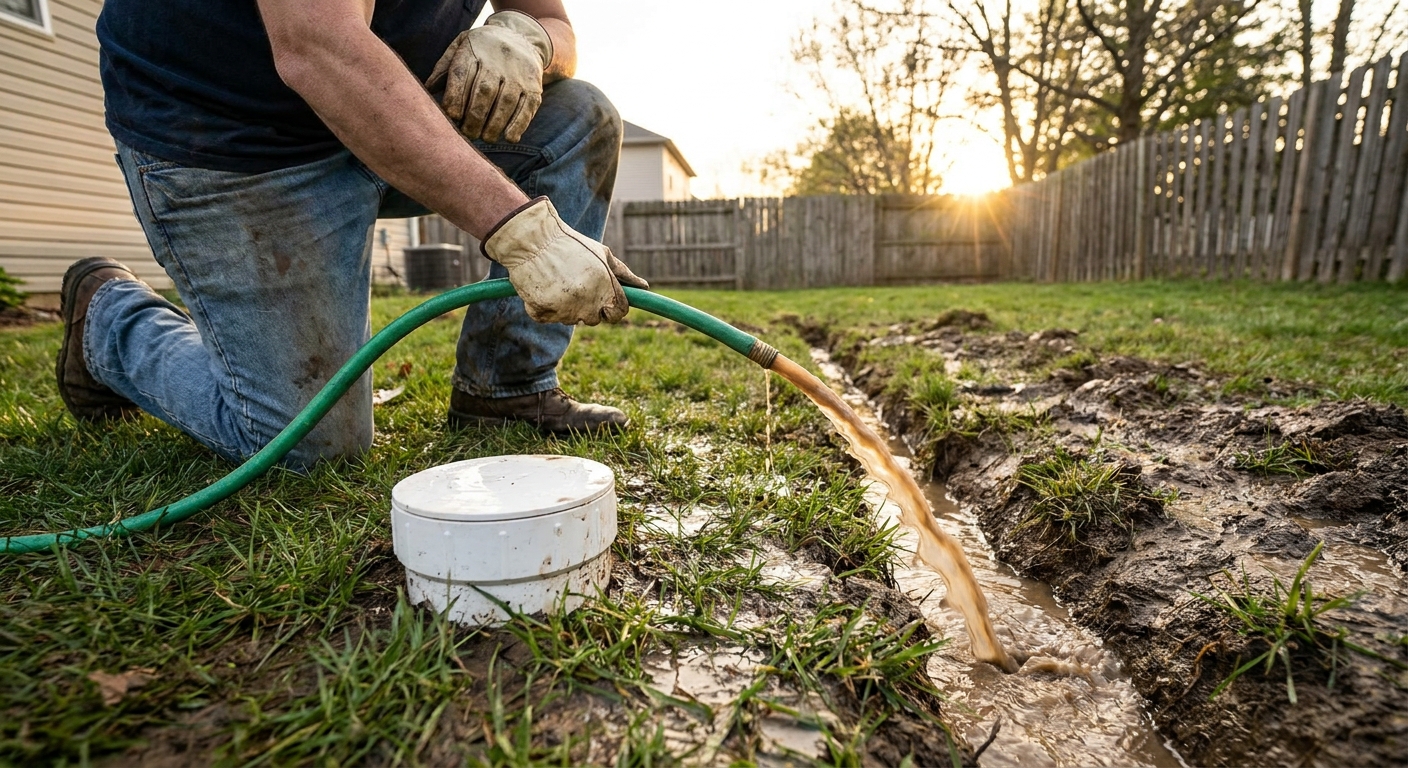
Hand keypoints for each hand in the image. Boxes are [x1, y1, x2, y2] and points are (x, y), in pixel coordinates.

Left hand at [426, 10, 551, 142]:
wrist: (520, 36)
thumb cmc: (481, 49)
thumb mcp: (460, 47)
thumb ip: (444, 68)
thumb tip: (427, 89)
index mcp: (473, 50)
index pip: (462, 75)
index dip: (456, 97)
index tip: (452, 116)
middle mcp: (497, 61)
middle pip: (484, 91)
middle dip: (475, 117)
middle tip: (468, 134)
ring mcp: (518, 74)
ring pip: (506, 101)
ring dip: (495, 124)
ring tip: (487, 138)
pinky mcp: (534, 86)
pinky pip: (527, 107)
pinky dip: (518, 124)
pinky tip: (509, 137)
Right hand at [483, 198, 646, 324]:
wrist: (531, 239)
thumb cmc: (570, 244)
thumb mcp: (602, 253)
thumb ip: (624, 273)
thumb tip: (643, 287)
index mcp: (605, 288)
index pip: (618, 313)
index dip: (613, 307)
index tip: (605, 299)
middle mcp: (587, 303)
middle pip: (595, 319)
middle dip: (589, 306)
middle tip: (576, 282)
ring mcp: (563, 310)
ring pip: (571, 319)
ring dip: (567, 306)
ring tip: (558, 280)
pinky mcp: (542, 313)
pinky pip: (549, 318)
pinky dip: (546, 306)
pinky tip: (544, 286)